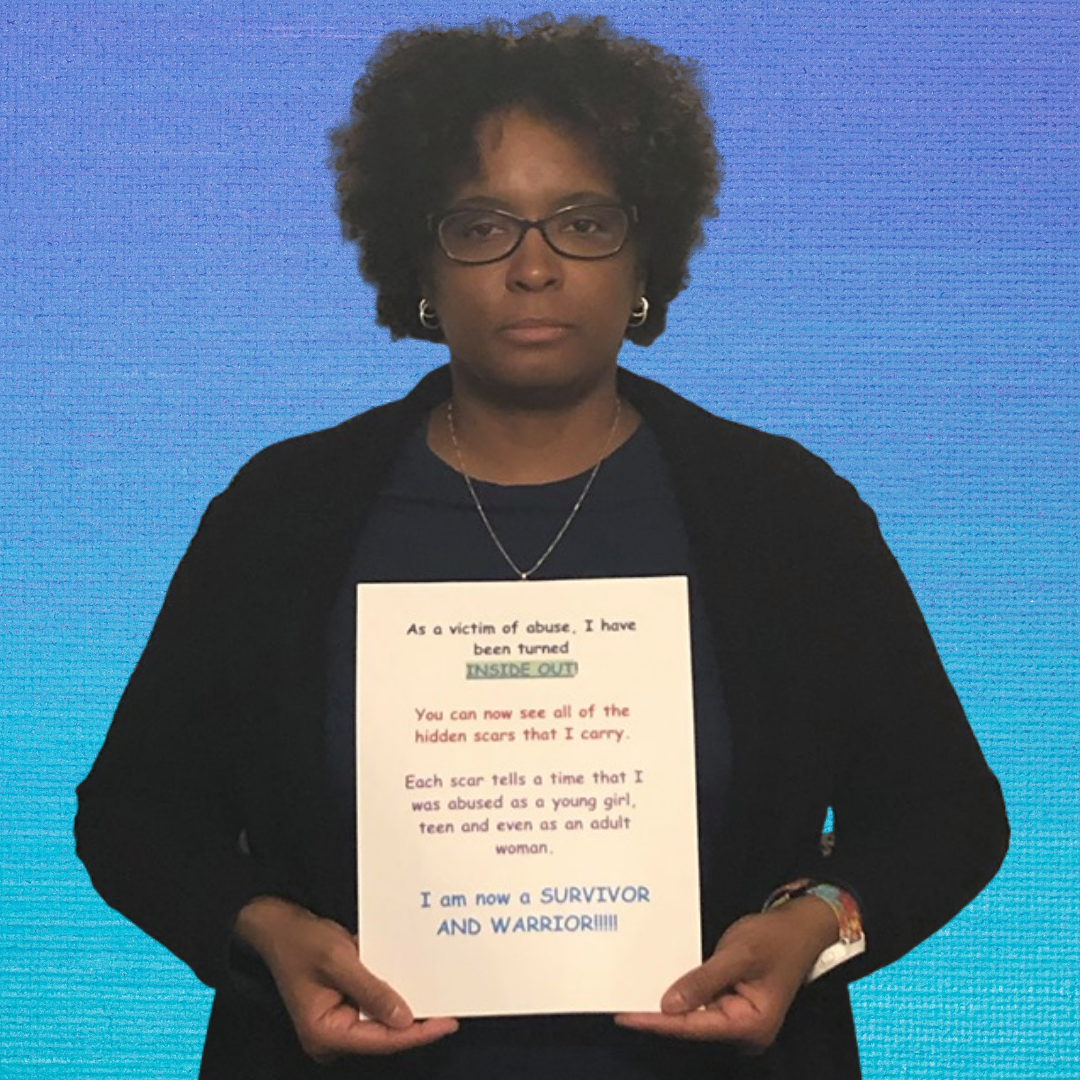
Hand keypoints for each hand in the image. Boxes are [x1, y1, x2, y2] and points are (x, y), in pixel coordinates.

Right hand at [234, 897, 457, 1061]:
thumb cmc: (300, 942)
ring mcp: (337, 1024)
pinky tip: (413, 985)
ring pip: (381, 1022)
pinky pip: (374, 1008)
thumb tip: (404, 1018)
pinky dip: (392, 997)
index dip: (416, 1033)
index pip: (380, 1040)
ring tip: (436, 996)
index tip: (445, 1023)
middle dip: (415, 1022)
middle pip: (383, 1035)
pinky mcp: (343, 1009)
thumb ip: (371, 990)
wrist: (278, 928)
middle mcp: (330, 1036)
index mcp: (324, 1033)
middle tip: (449, 1008)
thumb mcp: (339, 960)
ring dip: (406, 1008)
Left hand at [614, 896, 837, 1053]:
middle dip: (656, 1015)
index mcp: (750, 1026)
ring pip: (692, 1016)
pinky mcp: (732, 1006)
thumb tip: (668, 1005)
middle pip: (690, 1026)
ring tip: (630, 993)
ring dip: (665, 1004)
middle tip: (618, 1002)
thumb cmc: (776, 940)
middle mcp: (743, 1031)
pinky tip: (656, 985)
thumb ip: (704, 980)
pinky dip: (679, 995)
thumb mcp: (739, 955)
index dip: (656, 1021)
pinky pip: (700, 1004)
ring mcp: (737, 1020)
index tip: (625, 1015)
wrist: (799, 928)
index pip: (692, 1027)